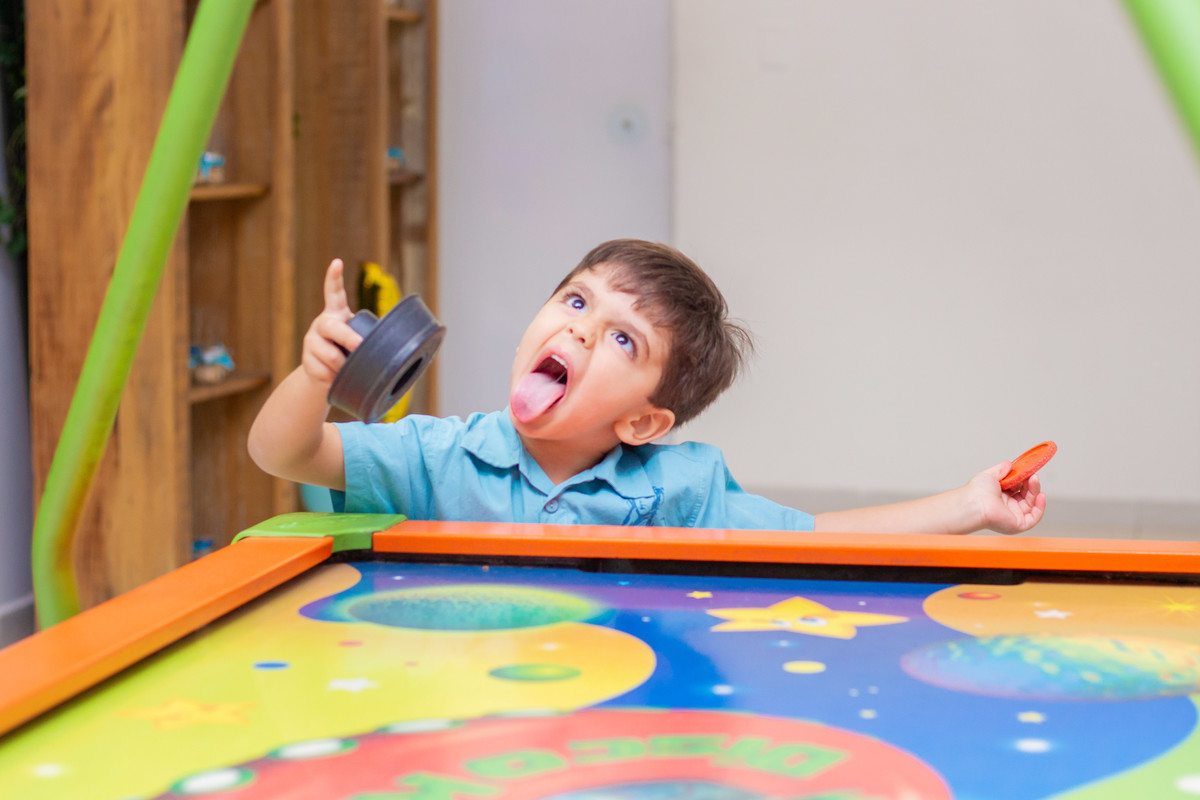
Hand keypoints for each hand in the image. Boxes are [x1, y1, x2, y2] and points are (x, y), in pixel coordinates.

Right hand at [300, 259, 362, 384]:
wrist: (323, 376)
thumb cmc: (350, 355)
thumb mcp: (360, 342)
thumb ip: (371, 340)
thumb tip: (401, 350)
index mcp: (336, 315)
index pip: (334, 293)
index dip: (334, 278)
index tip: (337, 263)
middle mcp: (322, 324)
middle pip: (333, 329)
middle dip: (348, 338)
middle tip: (359, 346)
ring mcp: (311, 342)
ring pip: (331, 356)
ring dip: (345, 368)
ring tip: (349, 371)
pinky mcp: (306, 361)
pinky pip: (324, 372)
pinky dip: (335, 380)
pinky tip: (335, 378)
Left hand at [967, 462, 1046, 534]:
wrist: (974, 503)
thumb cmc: (977, 492)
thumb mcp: (990, 475)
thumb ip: (1002, 469)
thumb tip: (1010, 464)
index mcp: (1000, 497)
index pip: (1018, 489)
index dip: (1025, 480)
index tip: (1029, 471)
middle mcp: (1007, 507)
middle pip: (1026, 496)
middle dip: (1031, 484)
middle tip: (1033, 475)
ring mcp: (1013, 516)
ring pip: (1032, 504)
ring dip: (1036, 491)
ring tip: (1035, 479)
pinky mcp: (1018, 524)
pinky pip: (1034, 517)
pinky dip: (1040, 506)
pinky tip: (1041, 495)